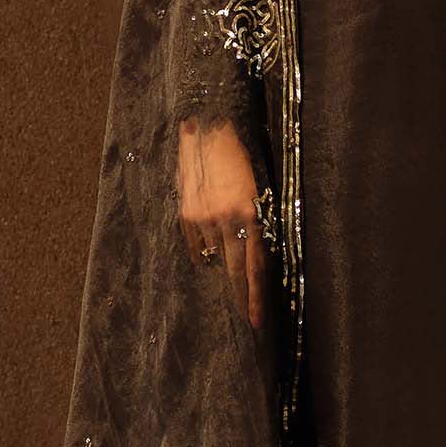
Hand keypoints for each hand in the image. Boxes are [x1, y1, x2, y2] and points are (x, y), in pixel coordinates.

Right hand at [177, 117, 268, 331]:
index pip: (255, 265)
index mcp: (251, 214)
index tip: (255, 318)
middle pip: (236, 269)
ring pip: (216, 256)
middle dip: (241, 296)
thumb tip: (254, 252)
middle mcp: (228, 220)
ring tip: (230, 275)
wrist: (208, 128)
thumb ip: (255, 220)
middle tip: (246, 318)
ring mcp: (204, 218)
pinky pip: (196, 244)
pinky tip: (209, 255)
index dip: (255, 294)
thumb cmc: (239, 157)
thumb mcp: (257, 188)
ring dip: (224, 264)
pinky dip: (205, 251)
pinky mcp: (187, 213)